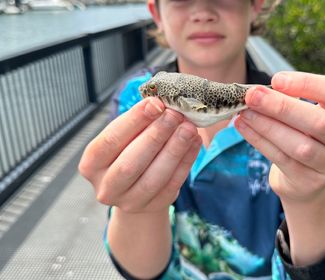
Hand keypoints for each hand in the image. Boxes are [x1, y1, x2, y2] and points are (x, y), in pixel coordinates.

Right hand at [79, 97, 200, 213]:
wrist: (137, 187)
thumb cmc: (129, 151)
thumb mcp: (125, 137)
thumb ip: (139, 122)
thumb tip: (162, 104)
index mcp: (92, 163)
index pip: (111, 140)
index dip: (134, 121)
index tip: (156, 103)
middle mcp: (106, 186)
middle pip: (130, 163)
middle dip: (156, 135)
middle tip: (175, 115)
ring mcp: (129, 202)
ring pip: (154, 177)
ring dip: (174, 149)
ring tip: (189, 128)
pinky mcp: (153, 206)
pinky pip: (172, 184)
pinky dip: (186, 162)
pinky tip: (194, 142)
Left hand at [235, 72, 324, 202]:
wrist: (303, 179)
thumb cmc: (301, 136)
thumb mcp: (302, 115)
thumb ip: (287, 101)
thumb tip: (256, 92)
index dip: (307, 84)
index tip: (276, 79)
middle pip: (318, 122)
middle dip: (281, 107)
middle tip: (252, 96)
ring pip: (299, 145)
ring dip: (267, 126)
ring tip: (244, 113)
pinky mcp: (310, 182)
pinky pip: (282, 159)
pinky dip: (260, 141)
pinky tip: (244, 128)